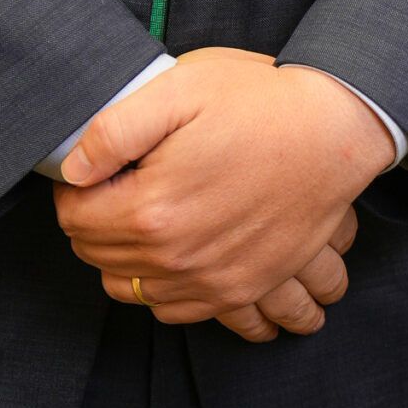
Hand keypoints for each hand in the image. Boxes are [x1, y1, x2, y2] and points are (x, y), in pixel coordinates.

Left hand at [50, 48, 394, 329]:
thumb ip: (113, 130)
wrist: (335, 128)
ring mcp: (218, 283)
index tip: (89, 171)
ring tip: (142, 226)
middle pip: (103, 261)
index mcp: (153, 211)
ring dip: (129, 265)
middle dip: (96, 225)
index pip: (76, 220)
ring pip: (140, 295)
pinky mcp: (249, 288)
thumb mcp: (178, 90)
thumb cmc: (259, 103)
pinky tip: (182, 267)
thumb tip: (72, 167)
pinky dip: (180, 299)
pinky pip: (197, 317)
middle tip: (114, 189)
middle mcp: (180, 261)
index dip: (73, 191)